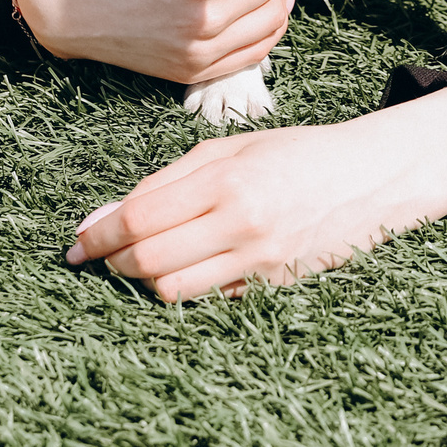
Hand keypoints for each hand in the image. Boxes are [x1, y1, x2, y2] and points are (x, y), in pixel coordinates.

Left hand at [70, 86, 446, 299]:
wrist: (370, 176)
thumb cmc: (295, 152)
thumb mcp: (230, 149)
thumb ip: (167, 180)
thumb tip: (103, 217)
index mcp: (226, 178)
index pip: (140, 217)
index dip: (98, 235)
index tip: (76, 242)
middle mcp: (241, 222)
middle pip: (149, 260)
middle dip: (113, 261)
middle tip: (100, 256)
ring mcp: (259, 259)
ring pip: (173, 289)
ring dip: (145, 279)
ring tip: (140, 261)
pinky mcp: (273, 284)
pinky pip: (210, 297)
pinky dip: (187, 286)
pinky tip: (185, 266)